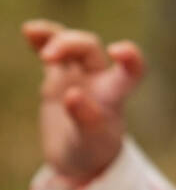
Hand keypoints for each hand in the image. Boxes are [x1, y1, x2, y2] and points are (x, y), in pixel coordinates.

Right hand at [22, 19, 145, 182]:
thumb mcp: (91, 142)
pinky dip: (42, 39)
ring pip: (71, 44)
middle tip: (47, 58)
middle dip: (70, 44)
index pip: (132, 71)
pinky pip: (52, 52)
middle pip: (90, 48)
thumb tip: (71, 94)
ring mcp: (79, 76)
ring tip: (31, 31)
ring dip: (56, 37)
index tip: (117, 50)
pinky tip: (29, 31)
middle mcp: (99, 80)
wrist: (80, 158)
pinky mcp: (59, 78)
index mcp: (114, 96)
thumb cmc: (93, 151)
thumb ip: (86, 119)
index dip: (131, 57)